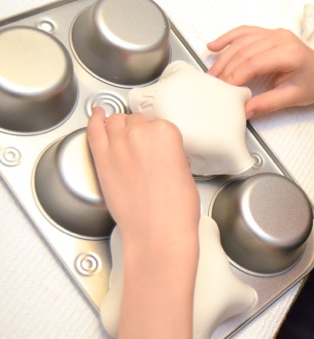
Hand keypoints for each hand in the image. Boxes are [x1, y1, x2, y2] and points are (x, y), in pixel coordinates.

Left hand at [87, 107, 199, 245]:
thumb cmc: (175, 210)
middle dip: (141, 132)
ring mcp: (117, 146)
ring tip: (124, 133)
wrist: (158, 233)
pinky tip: (96, 115)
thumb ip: (171, 153)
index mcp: (165, 133)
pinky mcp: (102, 160)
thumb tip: (162, 152)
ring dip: (121, 126)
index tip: (160, 147)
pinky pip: (94, 130)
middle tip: (146, 148)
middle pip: (137, 121)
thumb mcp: (184, 171)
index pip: (160, 123)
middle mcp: (139, 134)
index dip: (160, 137)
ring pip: (116, 122)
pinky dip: (94, 120)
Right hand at [207, 26, 313, 117]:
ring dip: (224, 57)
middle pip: (244, 51)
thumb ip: (268, 103)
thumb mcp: (293, 98)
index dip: (235, 76)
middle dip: (225, 68)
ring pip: (241, 42)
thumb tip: (245, 111)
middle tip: (212, 84)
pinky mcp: (270, 33)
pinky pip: (245, 32)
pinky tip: (214, 46)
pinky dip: (228, 38)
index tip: (222, 89)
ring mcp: (275, 33)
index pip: (253, 63)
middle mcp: (281, 38)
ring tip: (212, 73)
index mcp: (289, 53)